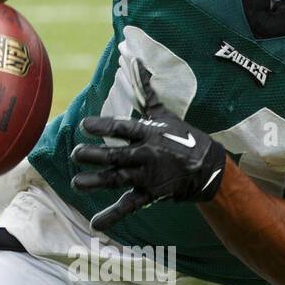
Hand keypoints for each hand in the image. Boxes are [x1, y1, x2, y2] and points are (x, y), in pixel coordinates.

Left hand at [71, 61, 226, 231]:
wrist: (207, 167)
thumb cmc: (184, 137)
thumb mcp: (165, 114)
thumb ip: (146, 91)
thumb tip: (136, 61)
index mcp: (148, 133)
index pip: (122, 127)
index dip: (103, 126)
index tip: (84, 125)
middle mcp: (146, 154)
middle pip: (116, 155)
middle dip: (95, 155)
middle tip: (76, 154)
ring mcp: (147, 176)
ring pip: (118, 179)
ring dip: (97, 182)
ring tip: (76, 183)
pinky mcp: (150, 194)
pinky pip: (128, 206)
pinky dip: (112, 216)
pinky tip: (95, 224)